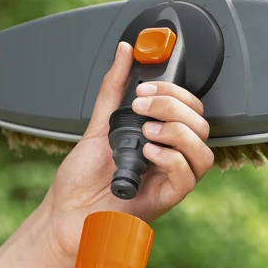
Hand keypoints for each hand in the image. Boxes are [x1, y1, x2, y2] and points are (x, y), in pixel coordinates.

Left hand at [39, 41, 214, 263]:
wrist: (64, 215)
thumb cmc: (80, 180)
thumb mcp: (98, 124)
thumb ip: (114, 88)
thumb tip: (125, 53)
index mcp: (160, 139)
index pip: (190, 109)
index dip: (175, 92)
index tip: (146, 87)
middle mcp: (170, 158)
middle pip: (201, 126)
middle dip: (174, 107)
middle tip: (143, 106)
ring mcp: (169, 180)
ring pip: (203, 152)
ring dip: (178, 132)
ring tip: (146, 131)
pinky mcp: (165, 200)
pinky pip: (188, 177)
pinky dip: (172, 159)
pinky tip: (149, 152)